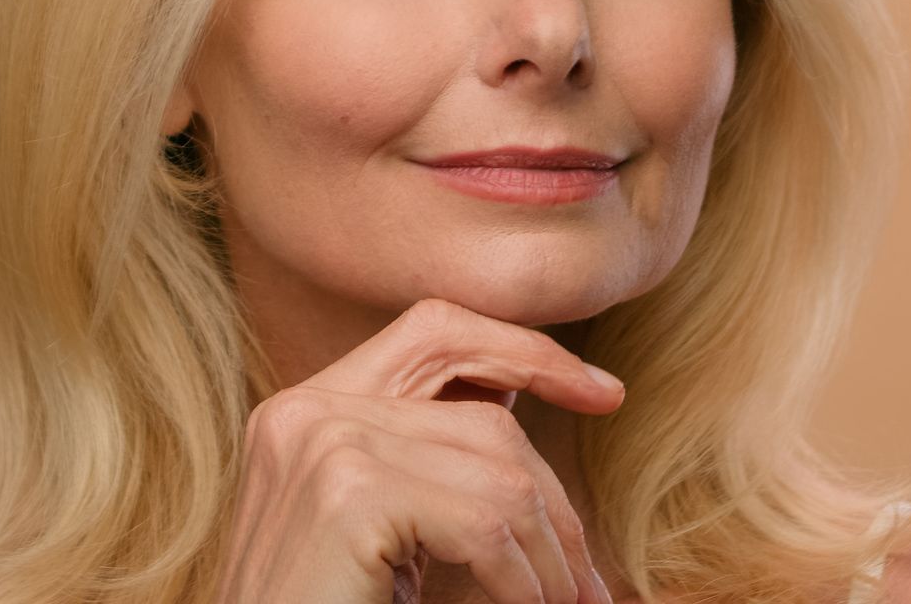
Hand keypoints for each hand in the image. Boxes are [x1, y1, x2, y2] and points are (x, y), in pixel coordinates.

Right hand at [208, 297, 625, 603]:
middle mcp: (306, 410)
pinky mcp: (346, 495)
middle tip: (586, 585)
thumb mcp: (382, 532)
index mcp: (308, 410)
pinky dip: (520, 580)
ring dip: (547, 555)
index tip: (604, 394)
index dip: (526, 350)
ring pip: (499, 470)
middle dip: (553, 502)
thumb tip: (530, 422)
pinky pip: (484, 521)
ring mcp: (322, 444)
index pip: (436, 333)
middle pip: (484, 414)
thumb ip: (429, 467)